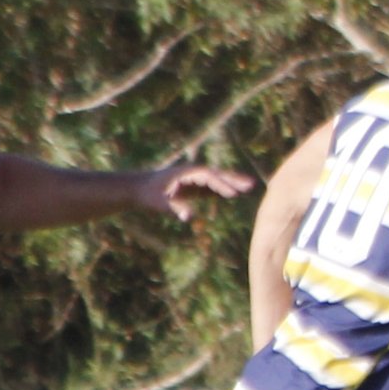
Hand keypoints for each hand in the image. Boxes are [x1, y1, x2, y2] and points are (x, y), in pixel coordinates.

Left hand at [139, 164, 256, 219]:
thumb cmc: (147, 195)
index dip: (222, 185)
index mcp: (186, 173)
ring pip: (216, 179)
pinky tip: (233, 195)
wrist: (136, 188)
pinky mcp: (191, 186)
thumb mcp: (159, 203)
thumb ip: (175, 208)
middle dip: (234, 179)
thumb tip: (189, 217)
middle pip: (217, 174)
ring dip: (232, 183)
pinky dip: (222, 190)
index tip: (235, 194)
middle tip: (252, 185)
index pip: (208, 177)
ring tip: (249, 188)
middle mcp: (191, 173)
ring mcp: (192, 178)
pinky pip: (210, 187)